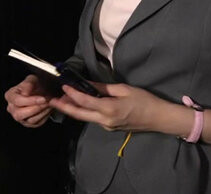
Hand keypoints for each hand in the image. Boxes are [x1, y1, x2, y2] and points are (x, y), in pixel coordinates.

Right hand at [4, 75, 56, 127]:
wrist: (39, 91)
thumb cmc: (33, 85)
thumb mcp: (31, 79)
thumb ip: (28, 84)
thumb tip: (26, 93)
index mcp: (10, 96)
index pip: (17, 101)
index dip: (31, 101)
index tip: (42, 98)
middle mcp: (12, 108)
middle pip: (19, 114)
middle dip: (35, 108)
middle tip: (47, 102)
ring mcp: (19, 117)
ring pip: (29, 120)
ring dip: (42, 112)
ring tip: (50, 104)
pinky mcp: (28, 123)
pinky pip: (36, 123)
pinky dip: (44, 116)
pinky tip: (49, 108)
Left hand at [50, 82, 167, 131]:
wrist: (159, 118)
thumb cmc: (144, 101)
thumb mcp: (123, 89)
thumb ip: (103, 88)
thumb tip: (86, 83)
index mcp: (109, 109)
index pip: (85, 101)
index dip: (72, 93)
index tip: (63, 85)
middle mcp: (105, 121)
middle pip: (79, 114)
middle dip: (64, 107)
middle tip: (51, 100)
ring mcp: (107, 126)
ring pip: (85, 118)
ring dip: (73, 109)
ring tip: (62, 99)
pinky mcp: (110, 128)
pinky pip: (93, 119)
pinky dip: (84, 111)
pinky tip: (80, 104)